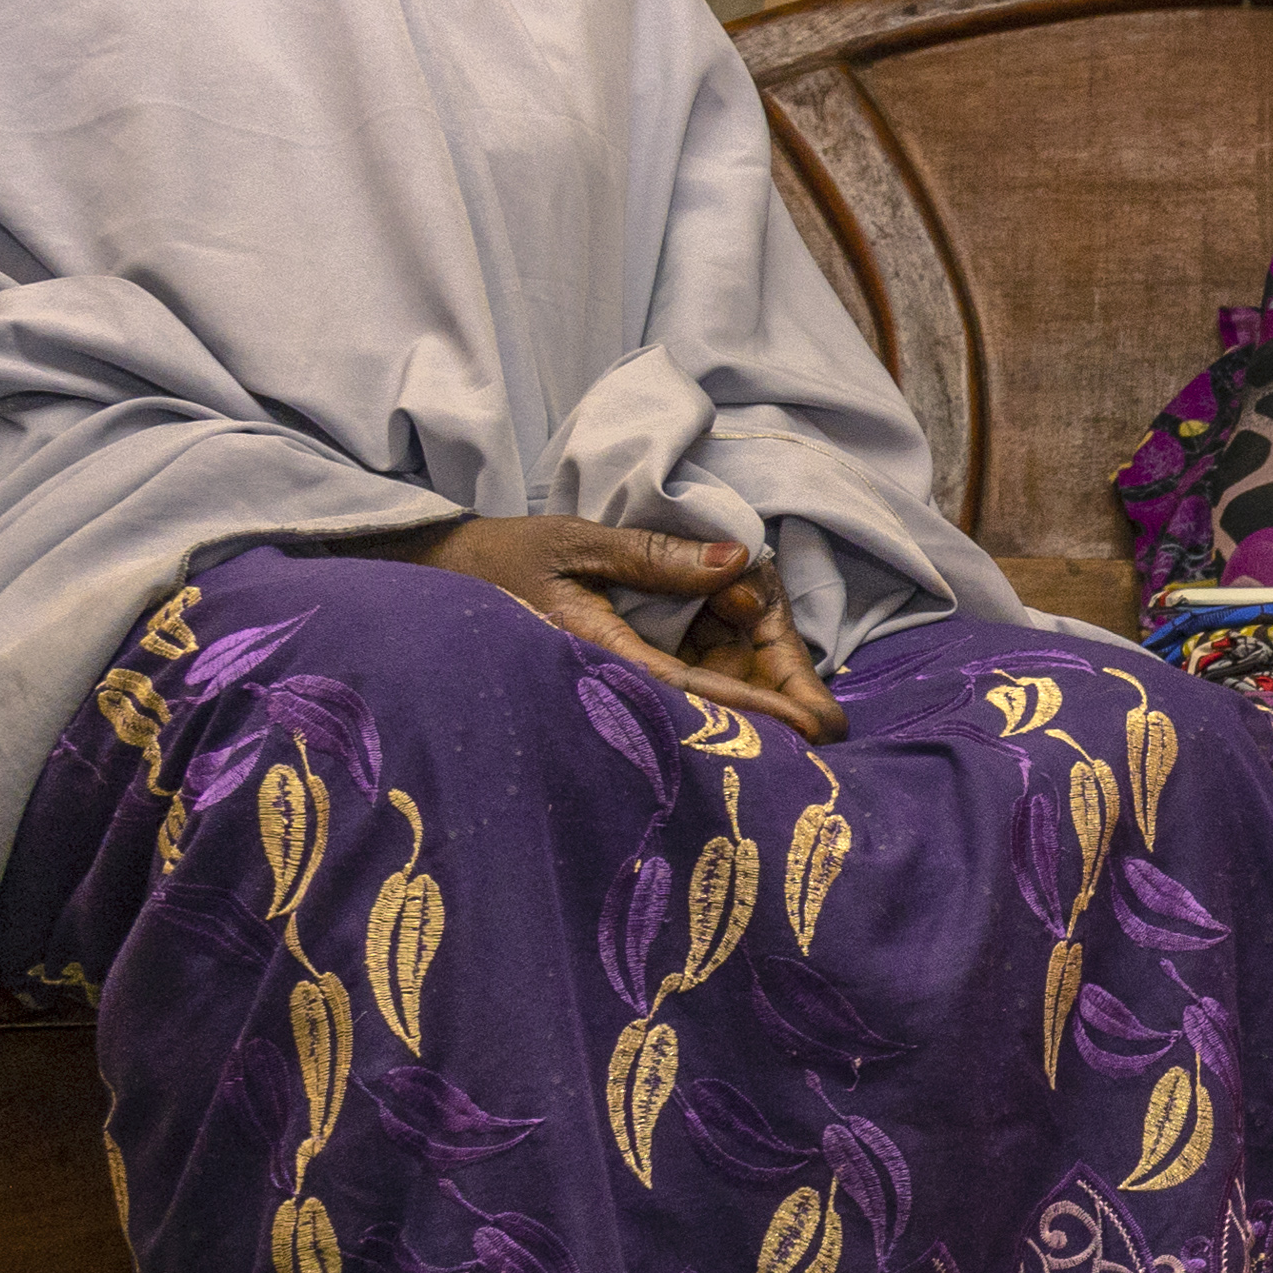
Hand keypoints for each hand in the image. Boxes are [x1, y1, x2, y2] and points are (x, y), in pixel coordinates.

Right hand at [385, 514, 848, 742]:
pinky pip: (676, 680)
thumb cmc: (503, 559)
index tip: (810, 727)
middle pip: (702, 705)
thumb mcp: (576, 545)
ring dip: (746, 693)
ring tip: (812, 710)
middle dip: (764, 712)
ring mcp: (613, 681)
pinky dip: (717, 677)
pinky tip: (759, 680)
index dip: (753, 711)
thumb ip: (654, 556)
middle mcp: (610, 681)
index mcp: (596, 656)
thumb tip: (738, 560)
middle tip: (832, 727)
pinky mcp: (617, 671)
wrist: (440, 580)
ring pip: (695, 696)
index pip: (690, 690)